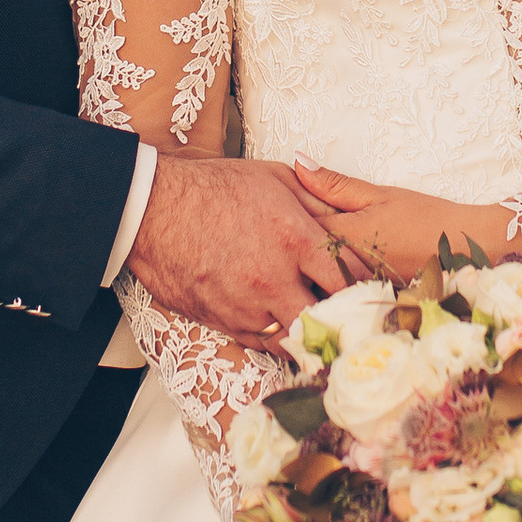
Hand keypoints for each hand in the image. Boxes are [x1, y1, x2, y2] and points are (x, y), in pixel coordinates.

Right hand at [123, 153, 355, 343]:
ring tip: (316, 326)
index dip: (363, 284)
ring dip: (308, 331)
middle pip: (328, 318)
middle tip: (348, 315)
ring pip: (296, 338)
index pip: (349, 277)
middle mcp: (276, 279)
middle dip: (341, 317)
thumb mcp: (273, 178)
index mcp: (296, 239)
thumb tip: (347, 212)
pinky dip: (276, 337)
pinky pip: (263, 343)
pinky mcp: (224, 321)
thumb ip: (316, 197)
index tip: (366, 288)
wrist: (155, 210)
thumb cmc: (213, 188)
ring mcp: (248, 306)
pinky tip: (281, 324)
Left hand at [292, 163, 517, 281]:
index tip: (275, 204)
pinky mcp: (364, 304)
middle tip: (279, 230)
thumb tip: (297, 163)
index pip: (293, 225)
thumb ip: (335, 184)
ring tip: (297, 251)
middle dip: (288, 242)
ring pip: (314, 277)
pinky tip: (327, 272)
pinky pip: (333, 292)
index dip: (281, 213)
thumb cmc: (425, 218)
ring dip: (305, 263)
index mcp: (341, 236)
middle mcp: (341, 268)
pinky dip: (326, 279)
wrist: (466, 252)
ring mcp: (351, 290)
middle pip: (298, 257)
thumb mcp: (379, 194)